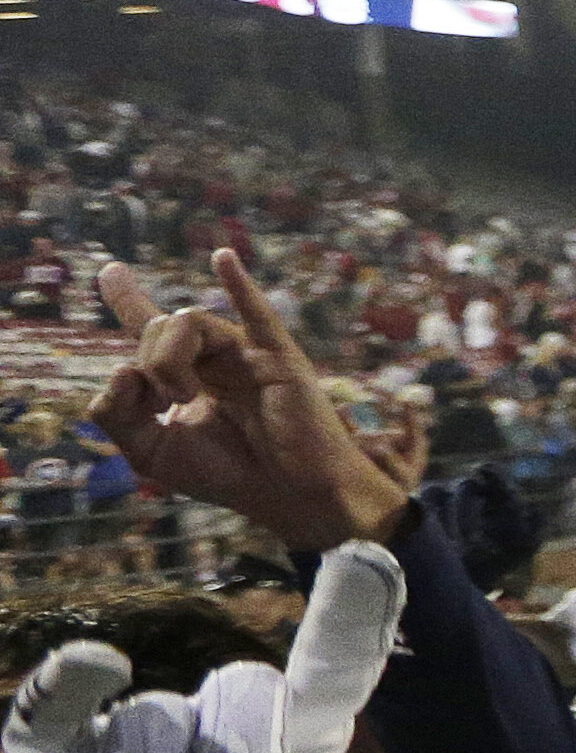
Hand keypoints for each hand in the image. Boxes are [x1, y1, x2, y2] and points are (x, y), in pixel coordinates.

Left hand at [90, 251, 403, 552]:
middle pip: (156, 328)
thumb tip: (122, 367)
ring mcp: (244, 353)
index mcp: (185, 377)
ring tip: (185, 398)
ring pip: (186, 322)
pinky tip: (222, 257)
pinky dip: (237, 283)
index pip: (150, 329)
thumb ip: (115, 415)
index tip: (110, 272)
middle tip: (165, 404)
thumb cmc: (228, 476)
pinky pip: (255, 314)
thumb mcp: (150, 453)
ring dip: (166, 360)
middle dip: (146, 365)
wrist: (288, 495)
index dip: (128, 299)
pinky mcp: (276, 358)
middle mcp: (212, 358)